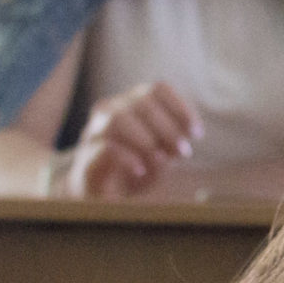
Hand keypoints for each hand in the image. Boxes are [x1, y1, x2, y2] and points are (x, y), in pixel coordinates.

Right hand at [62, 82, 201, 198]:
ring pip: (119, 119)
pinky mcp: (86, 155)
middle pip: (142, 103)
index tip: (197, 133)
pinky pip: (106, 146)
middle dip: (168, 128)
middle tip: (184, 151)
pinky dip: (128, 157)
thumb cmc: (136, 167)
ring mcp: (95, 130)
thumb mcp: (162, 155)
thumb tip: (180, 142)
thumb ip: (172, 145)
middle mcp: (111, 109)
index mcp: (133, 102)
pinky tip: (141, 170)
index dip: (181, 108)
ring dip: (147, 139)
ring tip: (163, 158)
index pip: (158, 89)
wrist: (101, 193)